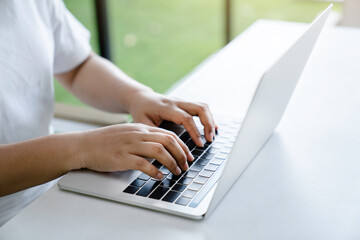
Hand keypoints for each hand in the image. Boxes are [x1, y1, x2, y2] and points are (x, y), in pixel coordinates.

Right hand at [78, 123, 193, 178]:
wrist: (83, 145)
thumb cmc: (105, 142)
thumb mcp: (127, 133)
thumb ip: (143, 138)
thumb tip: (161, 149)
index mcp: (140, 128)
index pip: (168, 134)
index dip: (181, 146)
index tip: (188, 156)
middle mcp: (137, 134)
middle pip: (168, 141)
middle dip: (181, 154)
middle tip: (186, 166)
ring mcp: (130, 145)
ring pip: (159, 151)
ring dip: (172, 163)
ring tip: (176, 172)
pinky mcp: (122, 158)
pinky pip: (143, 164)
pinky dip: (155, 171)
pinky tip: (159, 176)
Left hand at [129, 90, 217, 145]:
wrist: (140, 98)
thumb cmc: (140, 112)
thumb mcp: (142, 124)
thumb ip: (154, 135)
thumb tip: (165, 152)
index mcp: (165, 107)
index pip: (185, 118)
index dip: (194, 131)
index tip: (199, 144)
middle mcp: (176, 101)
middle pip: (199, 108)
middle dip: (207, 124)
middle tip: (209, 140)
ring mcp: (182, 101)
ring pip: (202, 106)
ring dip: (210, 120)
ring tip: (211, 136)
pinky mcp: (185, 103)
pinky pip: (200, 107)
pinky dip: (208, 117)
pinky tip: (212, 128)